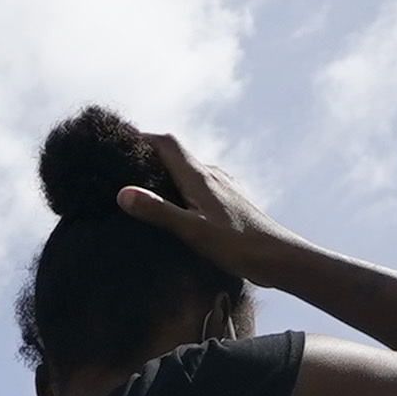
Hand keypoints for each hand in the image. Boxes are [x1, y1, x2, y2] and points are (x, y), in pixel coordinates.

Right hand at [103, 129, 281, 283]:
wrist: (277, 258)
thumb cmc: (236, 245)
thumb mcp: (191, 230)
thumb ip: (157, 211)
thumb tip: (123, 192)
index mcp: (199, 176)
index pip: (166, 143)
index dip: (142, 138)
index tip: (119, 141)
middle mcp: (212, 175)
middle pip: (176, 154)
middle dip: (150, 155)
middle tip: (124, 165)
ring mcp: (224, 186)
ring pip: (189, 170)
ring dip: (167, 172)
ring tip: (147, 186)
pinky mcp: (232, 200)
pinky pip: (201, 184)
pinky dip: (183, 187)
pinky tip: (180, 206)